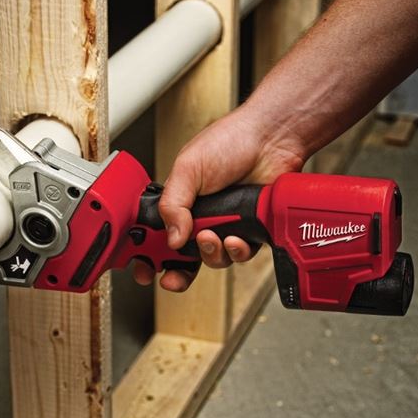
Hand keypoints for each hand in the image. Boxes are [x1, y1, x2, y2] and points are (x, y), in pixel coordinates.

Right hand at [132, 103, 305, 291]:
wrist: (272, 139)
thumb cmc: (230, 141)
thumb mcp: (188, 169)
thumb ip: (173, 205)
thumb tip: (171, 238)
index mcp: (180, 201)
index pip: (159, 235)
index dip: (151, 256)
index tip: (145, 272)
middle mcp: (202, 216)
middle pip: (185, 257)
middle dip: (178, 271)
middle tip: (172, 277)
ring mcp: (227, 225)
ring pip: (213, 258)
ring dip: (210, 254)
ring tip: (211, 237)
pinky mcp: (251, 230)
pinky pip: (240, 255)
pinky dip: (236, 251)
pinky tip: (235, 238)